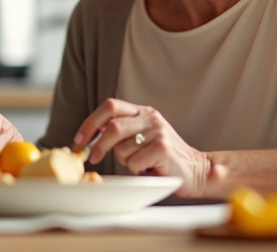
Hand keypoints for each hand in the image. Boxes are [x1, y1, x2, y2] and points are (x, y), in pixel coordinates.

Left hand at [74, 98, 217, 197]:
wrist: (196, 170)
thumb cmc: (163, 159)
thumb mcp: (140, 138)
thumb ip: (120, 132)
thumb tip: (89, 136)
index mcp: (142, 111)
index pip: (110, 106)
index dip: (91, 122)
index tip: (80, 139)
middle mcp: (150, 117)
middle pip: (112, 126)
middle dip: (99, 145)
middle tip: (94, 158)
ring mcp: (158, 131)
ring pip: (122, 148)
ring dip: (125, 162)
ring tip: (141, 163)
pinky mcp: (162, 148)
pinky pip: (134, 162)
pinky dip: (136, 170)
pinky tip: (150, 168)